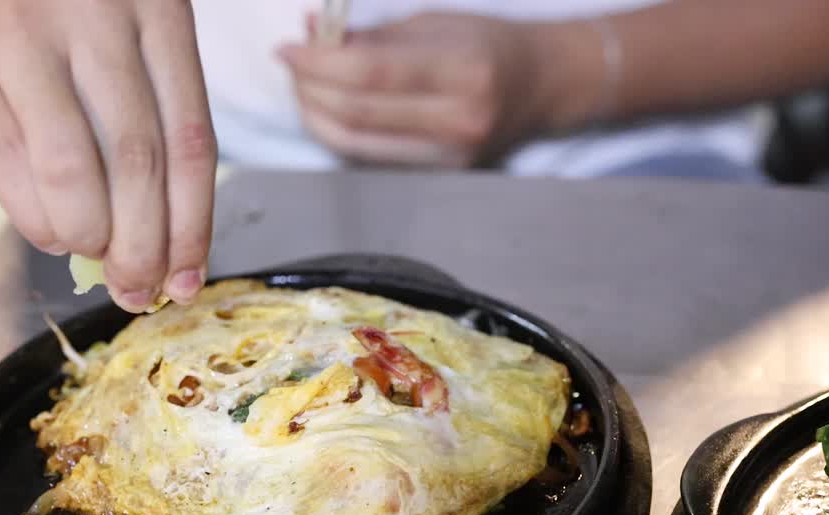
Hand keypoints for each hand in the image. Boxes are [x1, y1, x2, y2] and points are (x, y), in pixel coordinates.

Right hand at [0, 0, 217, 311]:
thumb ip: (132, 95)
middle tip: (138, 288)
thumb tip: (148, 219)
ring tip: (93, 255)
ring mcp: (20, 34)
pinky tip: (48, 232)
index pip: (193, 139)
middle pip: (142, 163)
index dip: (194, 222)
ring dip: (92, 234)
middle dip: (145, 245)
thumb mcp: (109, 15)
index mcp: (156, 10)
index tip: (190, 276)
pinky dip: (34, 213)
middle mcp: (97, 18)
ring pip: (77, 170)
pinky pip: (4, 158)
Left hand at [277, 12, 550, 168]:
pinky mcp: (439, 176)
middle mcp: (458, 121)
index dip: (319, 61)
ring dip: (316, 114)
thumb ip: (373, 36)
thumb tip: (312, 34)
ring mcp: (448, 156)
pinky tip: (328, 108)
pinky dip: (339, 133)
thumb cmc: (487, 45)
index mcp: (463, 72)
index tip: (289, 48)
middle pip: (357, 113)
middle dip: (310, 87)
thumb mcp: (435, 24)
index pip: (371, 73)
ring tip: (303, 85)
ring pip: (355, 144)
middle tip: (291, 62)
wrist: (539, 87)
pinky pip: (370, 157)